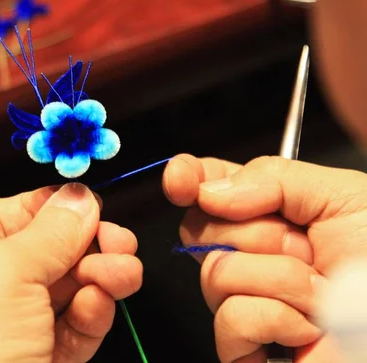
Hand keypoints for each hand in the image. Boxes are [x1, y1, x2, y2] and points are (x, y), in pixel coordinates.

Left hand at [0, 183, 142, 362]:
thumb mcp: (4, 273)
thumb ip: (49, 231)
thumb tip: (80, 197)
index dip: (45, 208)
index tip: (88, 202)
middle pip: (35, 252)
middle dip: (82, 245)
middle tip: (119, 240)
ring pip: (59, 289)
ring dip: (97, 276)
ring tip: (123, 273)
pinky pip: (68, 327)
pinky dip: (91, 313)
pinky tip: (102, 303)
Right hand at [163, 154, 366, 362]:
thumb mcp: (341, 197)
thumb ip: (273, 176)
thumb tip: (209, 193)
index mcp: (269, 212)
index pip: (208, 186)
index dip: (186, 178)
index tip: (180, 180)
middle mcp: (249, 253)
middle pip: (200, 228)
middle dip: (257, 234)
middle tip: (305, 248)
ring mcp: (244, 299)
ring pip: (215, 273)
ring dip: (280, 280)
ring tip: (319, 293)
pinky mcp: (243, 345)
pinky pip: (230, 320)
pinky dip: (277, 320)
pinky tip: (306, 326)